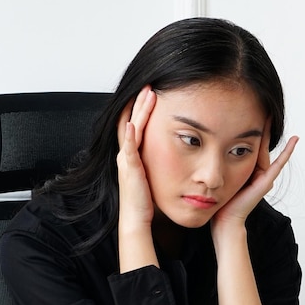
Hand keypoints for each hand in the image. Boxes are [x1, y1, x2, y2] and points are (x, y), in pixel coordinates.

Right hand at [116, 87, 156, 229]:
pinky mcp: (129, 170)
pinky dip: (130, 135)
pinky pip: (128, 149)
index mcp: (133, 155)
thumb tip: (177, 154)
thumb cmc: (147, 201)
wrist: (137, 219)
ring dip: (138, 110)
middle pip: (132, 120)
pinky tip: (134, 123)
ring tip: (146, 94)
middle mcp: (127, 155)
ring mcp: (126, 161)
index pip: (137, 125)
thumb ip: (161, 163)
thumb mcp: (155, 175)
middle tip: (150, 84)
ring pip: (131, 128)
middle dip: (140, 102)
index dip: (143, 108)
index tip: (153, 92)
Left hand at [212, 118, 297, 232]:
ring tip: (271, 112)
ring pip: (265, 150)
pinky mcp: (267, 182)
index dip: (250, 126)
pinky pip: (279, 163)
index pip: (249, 142)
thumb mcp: (219, 173)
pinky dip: (287, 152)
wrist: (224, 220)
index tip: (248, 108)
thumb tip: (209, 140)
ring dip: (269, 131)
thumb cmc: (218, 201)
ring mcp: (264, 176)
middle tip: (262, 104)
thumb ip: (220, 160)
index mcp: (247, 168)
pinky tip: (295, 139)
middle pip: (258, 144)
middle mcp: (258, 171)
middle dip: (260, 125)